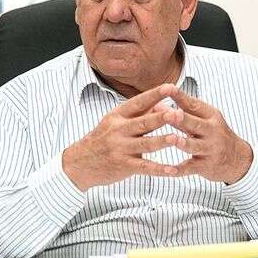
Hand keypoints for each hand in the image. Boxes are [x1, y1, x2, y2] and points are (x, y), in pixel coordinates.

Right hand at [62, 84, 182, 190]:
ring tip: (177, 138)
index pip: (138, 102)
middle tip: (177, 113)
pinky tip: (173, 170)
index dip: (154, 94)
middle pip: (143, 123)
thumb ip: (140, 114)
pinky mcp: (124, 166)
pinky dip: (159, 169)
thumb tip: (164, 104)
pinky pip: (144, 167)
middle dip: (161, 118)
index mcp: (118, 116)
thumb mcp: (116, 122)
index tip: (170, 87)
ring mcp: (121, 149)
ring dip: (162, 141)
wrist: (80, 162)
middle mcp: (118, 130)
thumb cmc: (103, 139)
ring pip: (145, 144)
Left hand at [162, 86, 253, 183]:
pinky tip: (169, 171)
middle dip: (183, 119)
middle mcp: (212, 131)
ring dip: (183, 143)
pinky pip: (191, 168)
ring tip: (172, 139)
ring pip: (194, 146)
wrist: (237, 159)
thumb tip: (157, 103)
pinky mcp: (206, 166)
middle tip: (171, 113)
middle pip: (195, 124)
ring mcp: (210, 149)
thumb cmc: (214, 135)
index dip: (181, 97)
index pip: (194, 104)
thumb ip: (183, 112)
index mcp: (210, 116)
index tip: (168, 88)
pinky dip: (180, 170)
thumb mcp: (205, 120)